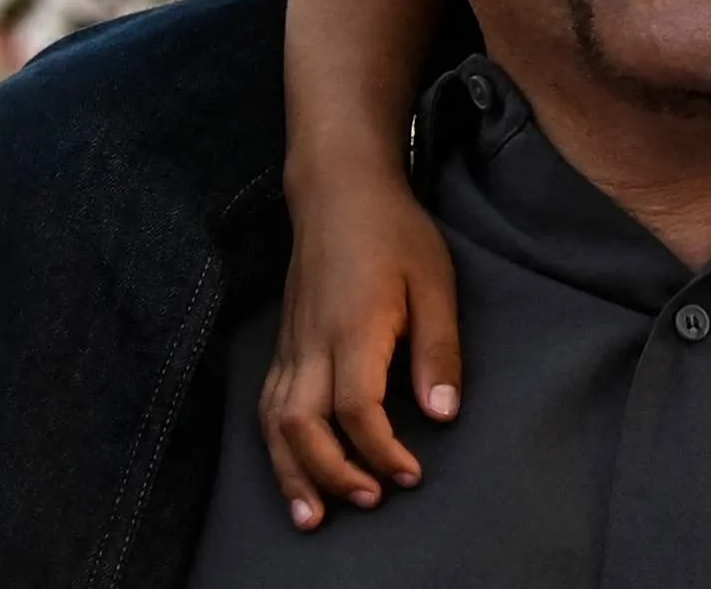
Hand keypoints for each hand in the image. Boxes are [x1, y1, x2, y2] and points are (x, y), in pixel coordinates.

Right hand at [261, 155, 459, 526]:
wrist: (339, 194)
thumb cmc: (395, 234)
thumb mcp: (435, 282)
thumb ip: (439, 350)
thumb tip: (443, 414)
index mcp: (353, 329)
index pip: (355, 408)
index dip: (380, 450)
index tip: (410, 474)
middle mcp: (311, 345)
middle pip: (303, 427)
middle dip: (333, 475)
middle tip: (370, 500)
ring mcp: (290, 347)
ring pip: (275, 425)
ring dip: (293, 474)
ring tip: (314, 517)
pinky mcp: (282, 347)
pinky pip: (267, 409)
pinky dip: (276, 449)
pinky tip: (292, 471)